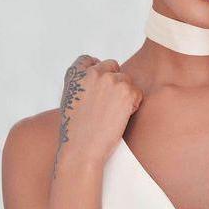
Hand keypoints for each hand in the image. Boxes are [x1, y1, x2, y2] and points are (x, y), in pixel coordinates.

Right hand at [55, 54, 143, 174]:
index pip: (88, 59)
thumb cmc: (75, 130)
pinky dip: (133, 104)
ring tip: (113, 114)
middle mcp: (93, 72)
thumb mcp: (70, 99)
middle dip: (114, 80)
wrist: (81, 149)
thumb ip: (82, 83)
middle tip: (110, 103)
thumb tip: (98, 75)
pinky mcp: (127, 91)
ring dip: (125, 93)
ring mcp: (111, 80)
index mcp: (75, 74)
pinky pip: (137, 92)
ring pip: (127, 80)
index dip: (96, 69)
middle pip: (112, 65)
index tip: (99, 83)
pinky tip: (121, 118)